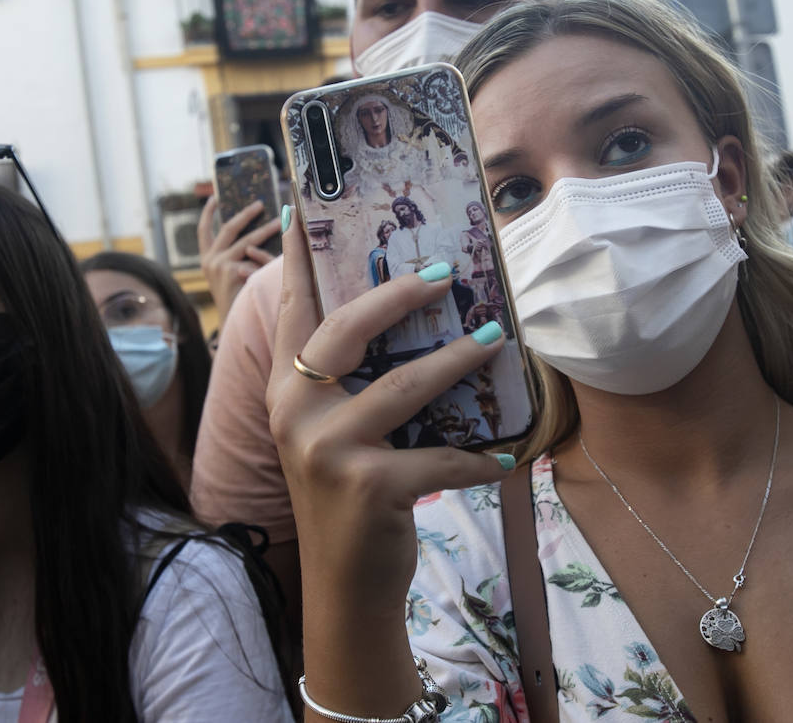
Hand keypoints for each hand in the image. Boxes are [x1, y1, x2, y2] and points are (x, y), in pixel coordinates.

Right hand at [198, 197, 278, 324]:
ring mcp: (220, 266)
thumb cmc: (237, 299)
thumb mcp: (229, 275)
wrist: (234, 322)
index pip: (203, 231)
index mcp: (207, 259)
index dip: (208, 213)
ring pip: (248, 241)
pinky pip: (256, 260)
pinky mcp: (233, 271)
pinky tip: (279, 261)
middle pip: (228, 228)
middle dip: (245, 214)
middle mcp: (210, 261)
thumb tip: (256, 237)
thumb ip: (237, 256)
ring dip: (265, 230)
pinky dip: (268, 261)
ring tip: (280, 222)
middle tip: (260, 204)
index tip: (214, 197)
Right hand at [267, 208, 508, 612]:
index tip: (296, 203)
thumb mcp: (332, 439)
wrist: (345, 588)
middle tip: (444, 273)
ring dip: (458, 361)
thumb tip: (410, 331)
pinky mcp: (369, 485)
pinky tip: (505, 461)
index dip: (296, 259)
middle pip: (346, 330)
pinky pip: (441, 458)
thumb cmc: (349, 502)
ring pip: (405, 386)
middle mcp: (297, 414)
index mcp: (287, 395)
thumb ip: (349, 389)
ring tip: (495, 340)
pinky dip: (478, 460)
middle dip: (397, 295)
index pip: (292, 314)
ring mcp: (329, 450)